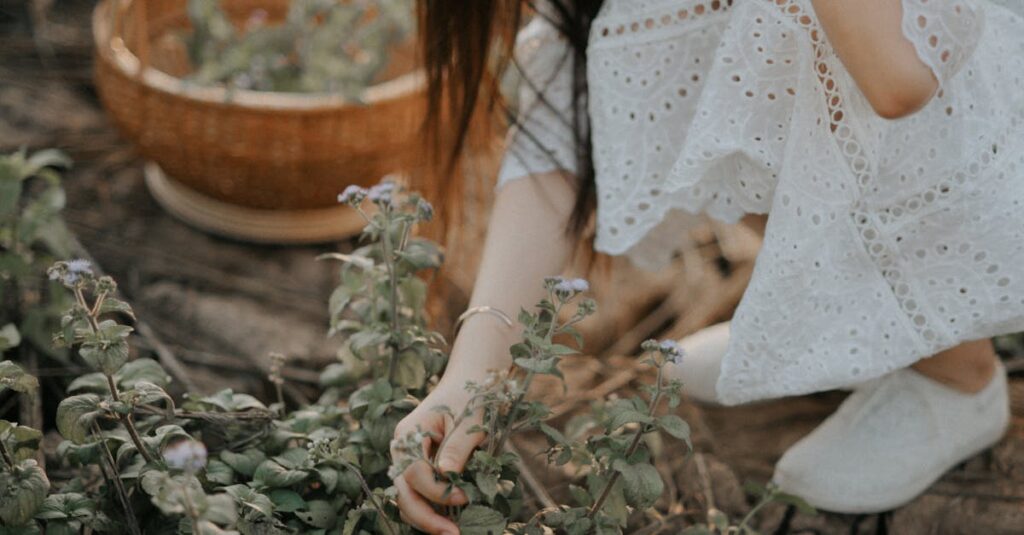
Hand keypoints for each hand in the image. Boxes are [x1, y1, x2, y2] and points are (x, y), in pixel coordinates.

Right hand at [391, 377, 486, 534]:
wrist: (470, 378)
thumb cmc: (471, 396)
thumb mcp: (469, 421)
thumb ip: (457, 448)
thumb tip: (447, 476)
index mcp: (409, 433)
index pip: (415, 473)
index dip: (438, 491)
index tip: (465, 497)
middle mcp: (402, 449)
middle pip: (403, 492)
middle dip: (426, 517)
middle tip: (452, 534)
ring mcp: (408, 459)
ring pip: (407, 498)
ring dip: (427, 517)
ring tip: (451, 532)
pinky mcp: (420, 466)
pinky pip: (419, 493)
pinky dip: (432, 508)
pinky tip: (450, 519)